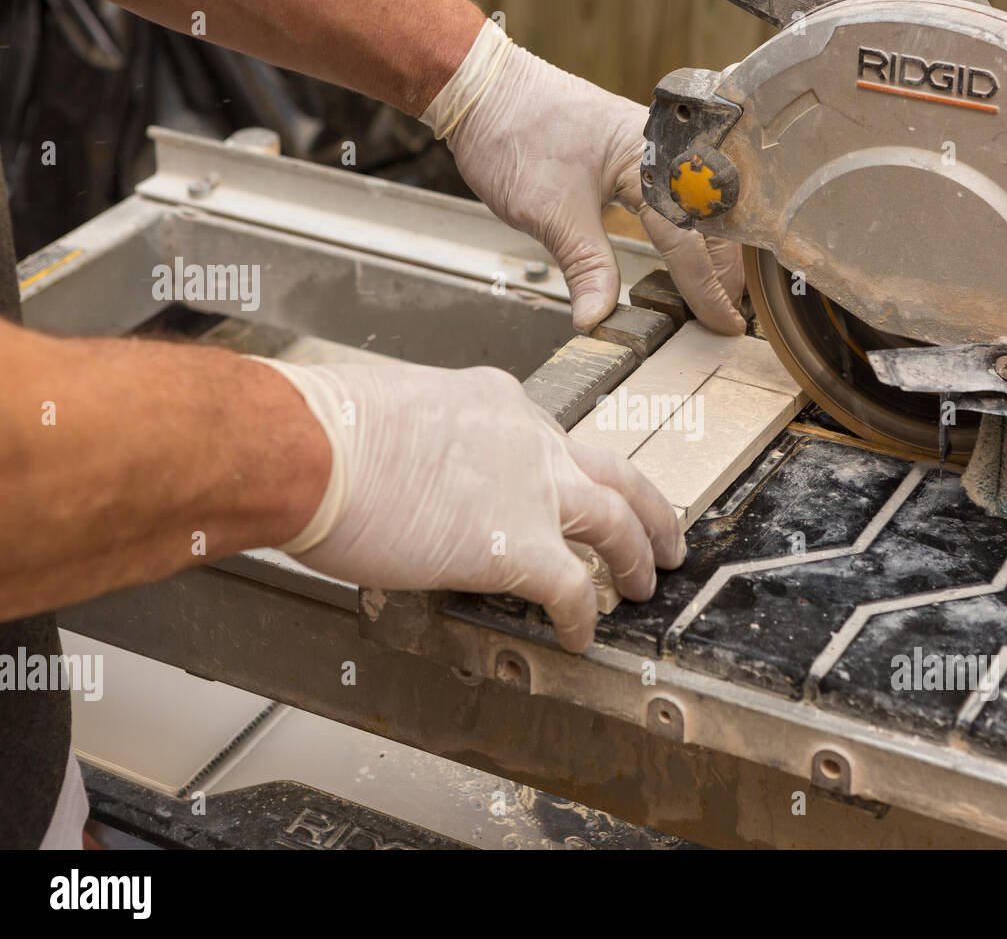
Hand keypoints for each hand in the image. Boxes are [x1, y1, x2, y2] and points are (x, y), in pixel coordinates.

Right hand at [261, 361, 685, 651]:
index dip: (564, 472)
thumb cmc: (324, 430)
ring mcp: (532, 490)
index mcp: (495, 403)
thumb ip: (427, 443)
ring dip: (638, 555)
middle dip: (646, 507)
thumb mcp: (393, 412)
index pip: (550, 440)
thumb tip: (415, 478)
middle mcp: (527, 439)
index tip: (565, 491)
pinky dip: (581, 616)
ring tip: (644, 584)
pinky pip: (571, 588)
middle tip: (661, 532)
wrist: (310, 448)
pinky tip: (579, 636)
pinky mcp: (517, 545)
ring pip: (616, 520)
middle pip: (614, 472)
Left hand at [444, 34, 746, 334]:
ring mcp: (652, 149)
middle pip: (712, 222)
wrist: (482, 89)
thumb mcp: (550, 213)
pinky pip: (678, 197)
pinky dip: (689, 232)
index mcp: (651, 160)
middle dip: (726, 272)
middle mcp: (662, 150)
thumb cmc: (513, 134)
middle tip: (731, 317)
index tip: (723, 325)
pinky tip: (688, 255)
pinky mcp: (636, 153)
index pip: (690, 240)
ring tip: (718, 293)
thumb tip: (598, 318)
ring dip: (711, 253)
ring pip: (700, 210)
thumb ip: (585, 267)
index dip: (708, 289)